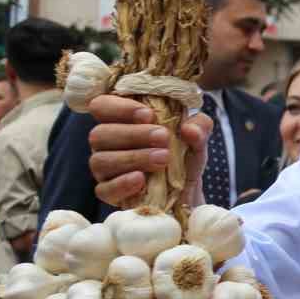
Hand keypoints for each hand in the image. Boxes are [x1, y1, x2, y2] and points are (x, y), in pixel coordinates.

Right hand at [85, 94, 209, 207]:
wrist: (188, 191)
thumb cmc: (183, 156)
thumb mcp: (197, 138)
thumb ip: (199, 126)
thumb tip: (190, 129)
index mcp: (120, 121)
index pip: (101, 105)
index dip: (119, 108)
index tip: (149, 114)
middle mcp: (106, 143)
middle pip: (100, 133)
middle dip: (133, 134)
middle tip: (163, 137)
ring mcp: (104, 169)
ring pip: (101, 160)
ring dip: (133, 157)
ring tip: (163, 159)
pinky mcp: (108, 192)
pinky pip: (104, 189)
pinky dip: (122, 183)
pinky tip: (141, 179)